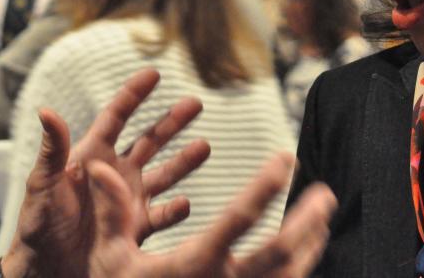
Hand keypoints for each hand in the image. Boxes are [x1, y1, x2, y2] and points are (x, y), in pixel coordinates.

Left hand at [1, 68, 209, 277]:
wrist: (45, 269)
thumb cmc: (37, 224)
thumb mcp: (42, 184)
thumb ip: (52, 149)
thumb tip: (46, 111)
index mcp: (93, 155)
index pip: (117, 118)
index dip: (134, 95)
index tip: (154, 73)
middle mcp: (115, 173)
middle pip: (150, 140)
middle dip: (172, 122)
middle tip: (195, 104)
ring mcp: (128, 200)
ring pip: (164, 174)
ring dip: (184, 161)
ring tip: (205, 147)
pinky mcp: (135, 227)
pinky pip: (161, 215)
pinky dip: (175, 211)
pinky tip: (186, 205)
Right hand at [86, 152, 336, 276]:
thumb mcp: (109, 259)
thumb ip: (111, 213)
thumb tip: (97, 166)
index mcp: (191, 267)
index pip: (238, 220)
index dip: (265, 187)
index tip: (285, 158)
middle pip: (280, 252)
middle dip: (307, 219)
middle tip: (325, 192)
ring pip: (291, 273)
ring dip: (312, 241)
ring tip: (323, 212)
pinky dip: (303, 263)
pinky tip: (310, 244)